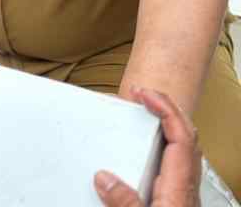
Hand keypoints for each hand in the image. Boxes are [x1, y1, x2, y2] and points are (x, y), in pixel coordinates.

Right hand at [94, 87, 200, 206]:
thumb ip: (125, 202)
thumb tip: (104, 177)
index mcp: (179, 187)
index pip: (181, 136)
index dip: (165, 109)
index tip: (144, 94)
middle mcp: (184, 185)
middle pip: (186, 136)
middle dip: (166, 108)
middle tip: (142, 95)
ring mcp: (181, 191)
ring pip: (182, 147)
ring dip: (166, 123)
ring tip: (145, 112)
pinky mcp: (175, 198)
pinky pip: (175, 159)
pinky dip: (163, 141)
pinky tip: (147, 145)